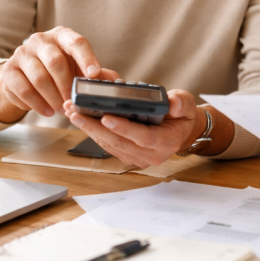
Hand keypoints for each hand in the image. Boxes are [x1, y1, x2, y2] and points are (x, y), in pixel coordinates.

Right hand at [0, 27, 119, 121]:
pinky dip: (37, 104)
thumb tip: (116, 82)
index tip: (94, 75)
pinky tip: (47, 111)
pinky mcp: (9, 71)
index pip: (76, 42)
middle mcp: (40, 40)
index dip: (86, 58)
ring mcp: (22, 54)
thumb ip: (97, 74)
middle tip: (74, 103)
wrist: (24, 75)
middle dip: (67, 86)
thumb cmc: (58, 69)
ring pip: (39, 78)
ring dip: (53, 98)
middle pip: (55, 61)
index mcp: (62, 36)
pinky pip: (23, 90)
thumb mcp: (78, 68)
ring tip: (62, 110)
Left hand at [64, 90, 201, 167]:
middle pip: (119, 142)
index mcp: (166, 142)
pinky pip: (107, 145)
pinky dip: (92, 131)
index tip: (106, 117)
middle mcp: (149, 155)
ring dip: (88, 129)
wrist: (181, 132)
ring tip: (72, 112)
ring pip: (109, 144)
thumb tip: (171, 103)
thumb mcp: (187, 105)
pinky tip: (80, 118)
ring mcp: (136, 157)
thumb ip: (181, 103)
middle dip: (95, 127)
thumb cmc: (182, 117)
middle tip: (76, 112)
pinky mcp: (126, 154)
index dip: (123, 128)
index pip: (142, 137)